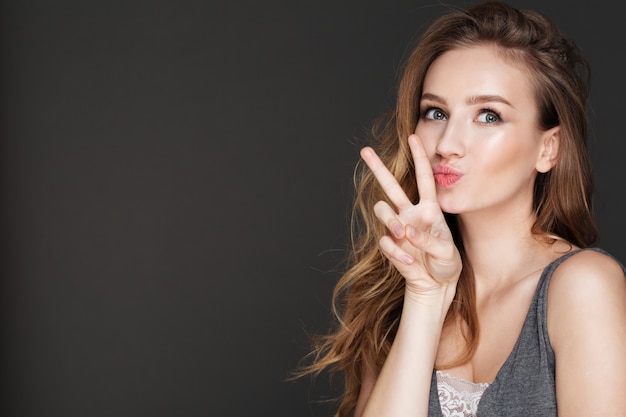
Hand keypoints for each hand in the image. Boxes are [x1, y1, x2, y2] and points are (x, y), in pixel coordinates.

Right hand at [360, 134, 460, 297]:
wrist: (435, 285)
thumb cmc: (446, 263)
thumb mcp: (447, 252)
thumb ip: (428, 240)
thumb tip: (407, 231)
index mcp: (429, 210)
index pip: (425, 178)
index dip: (420, 157)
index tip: (414, 137)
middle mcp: (410, 214)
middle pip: (391, 186)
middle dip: (378, 168)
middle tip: (365, 151)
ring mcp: (398, 229)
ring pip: (382, 210)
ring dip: (391, 221)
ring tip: (402, 234)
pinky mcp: (390, 245)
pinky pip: (386, 241)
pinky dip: (397, 252)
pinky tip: (409, 261)